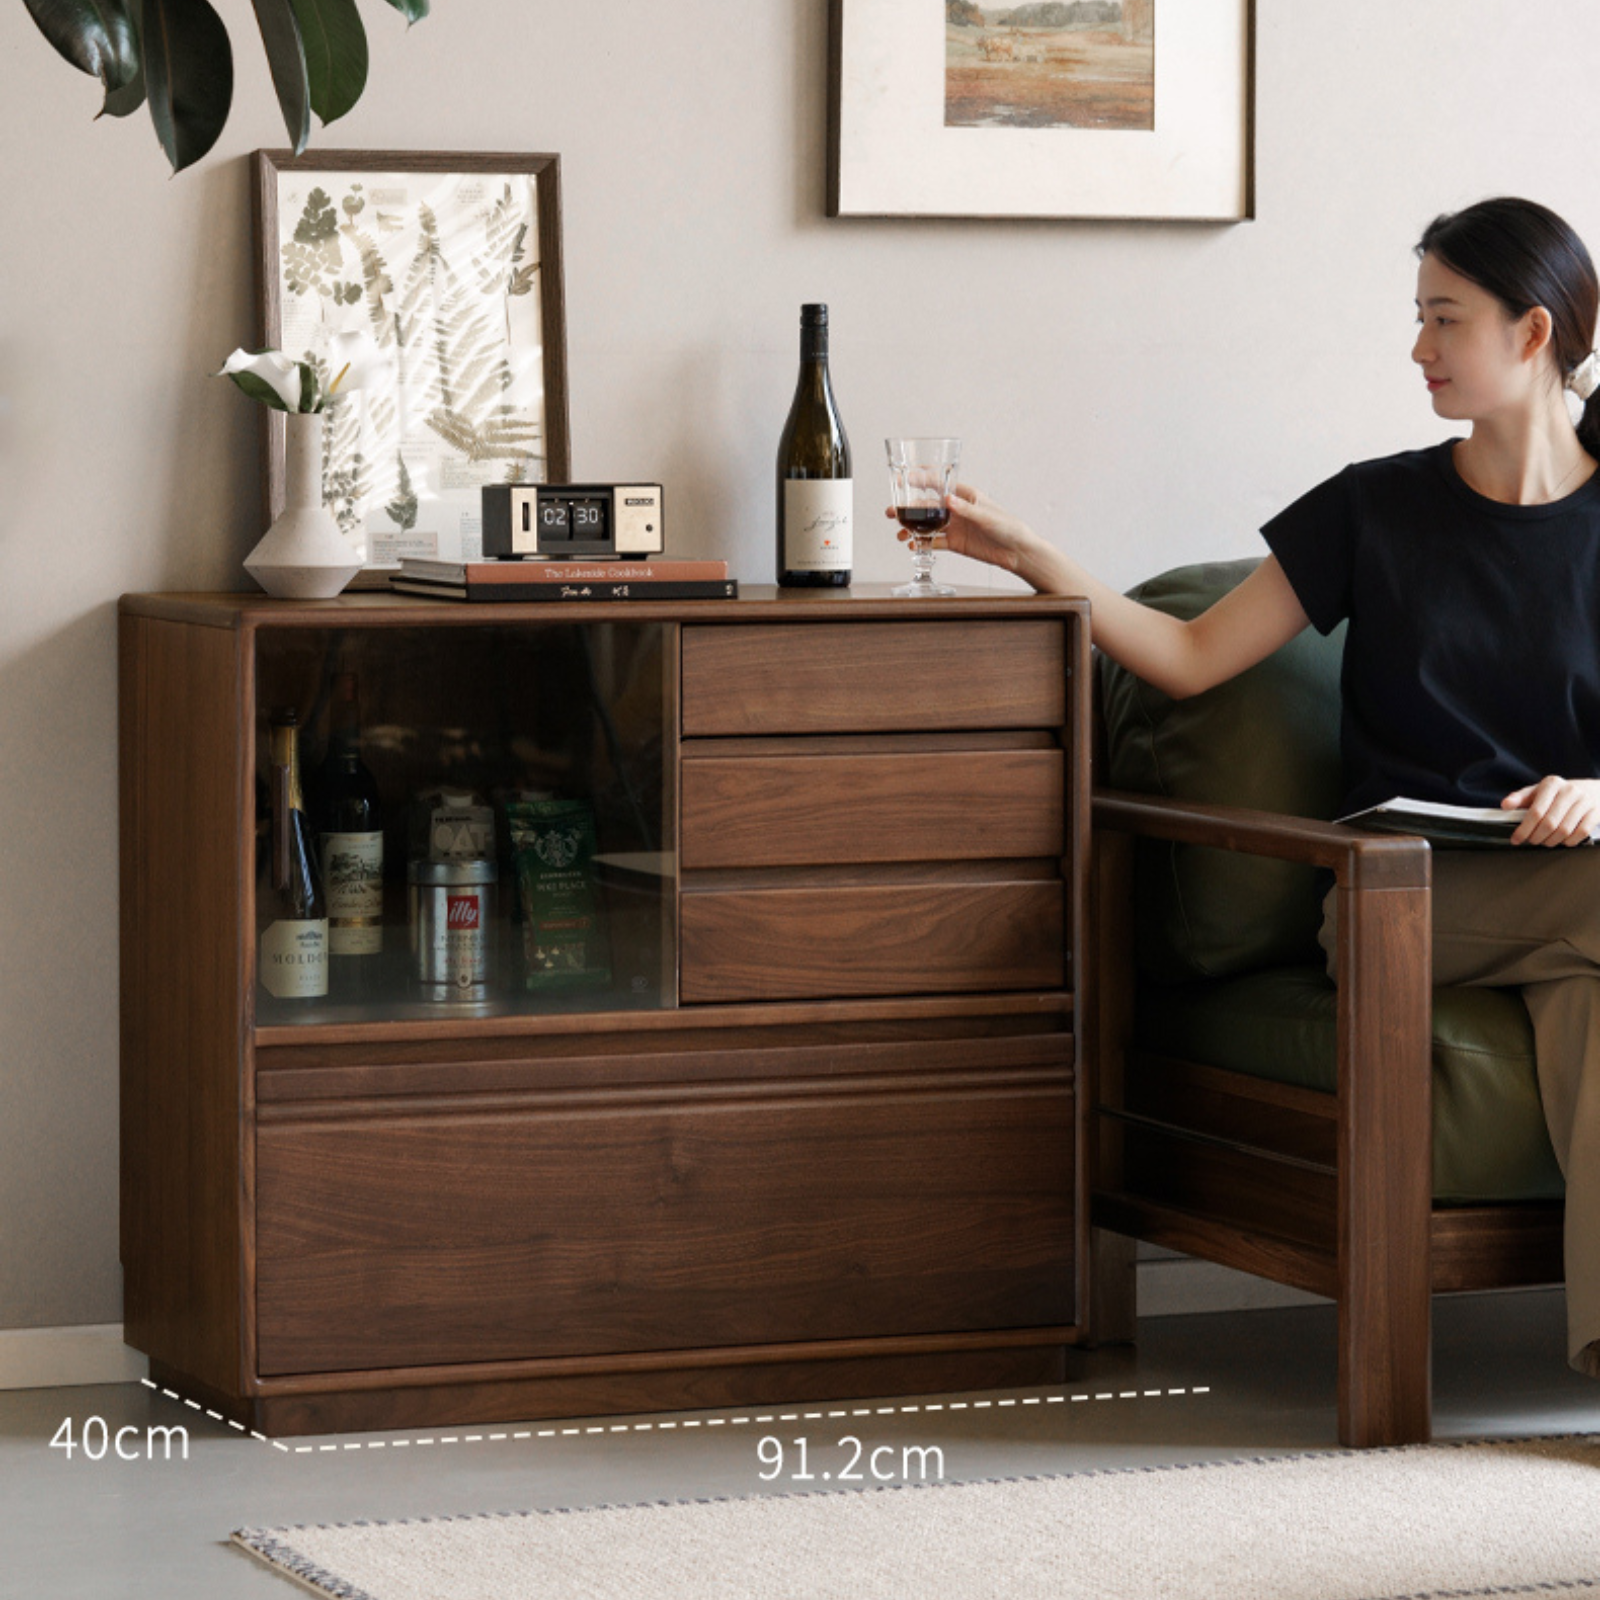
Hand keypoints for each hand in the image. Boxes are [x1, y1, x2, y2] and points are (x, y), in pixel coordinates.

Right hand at [885, 483, 1043, 576]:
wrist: (1016, 552)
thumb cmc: (1008, 527)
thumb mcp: (987, 516)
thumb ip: (966, 509)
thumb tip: (947, 499)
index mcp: (965, 496)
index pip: (939, 484)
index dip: (921, 480)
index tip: (905, 478)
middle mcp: (956, 509)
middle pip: (927, 506)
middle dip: (908, 508)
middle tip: (892, 511)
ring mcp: (954, 526)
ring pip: (926, 525)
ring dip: (911, 528)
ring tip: (899, 533)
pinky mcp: (954, 543)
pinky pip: (933, 542)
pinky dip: (922, 544)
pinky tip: (912, 545)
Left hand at [1502, 776, 1599, 845]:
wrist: (1593, 790)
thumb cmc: (1559, 793)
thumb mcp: (1538, 791)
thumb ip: (1520, 798)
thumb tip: (1505, 805)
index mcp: (1551, 784)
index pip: (1535, 811)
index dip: (1524, 829)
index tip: (1516, 839)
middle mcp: (1569, 791)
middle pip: (1549, 823)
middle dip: (1536, 837)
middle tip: (1531, 841)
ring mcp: (1585, 801)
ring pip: (1564, 830)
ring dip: (1551, 841)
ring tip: (1545, 841)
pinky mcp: (1596, 813)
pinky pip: (1581, 833)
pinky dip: (1569, 841)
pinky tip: (1562, 840)